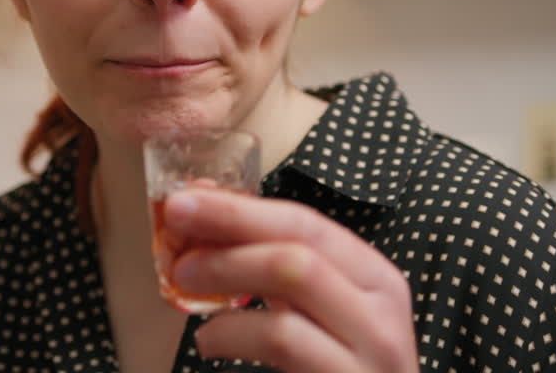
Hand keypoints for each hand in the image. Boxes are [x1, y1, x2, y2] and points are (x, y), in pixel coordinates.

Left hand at [162, 187, 418, 371]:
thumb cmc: (331, 371)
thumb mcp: (315, 315)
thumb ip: (273, 271)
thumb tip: (202, 219)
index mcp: (374, 279)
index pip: (306, 223)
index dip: (241, 208)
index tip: (185, 199)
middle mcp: (380, 308)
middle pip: (300, 242)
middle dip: (230, 225)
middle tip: (175, 228)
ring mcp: (370, 349)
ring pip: (294, 277)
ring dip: (226, 268)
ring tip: (183, 280)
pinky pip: (281, 339)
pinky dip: (232, 330)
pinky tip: (208, 339)